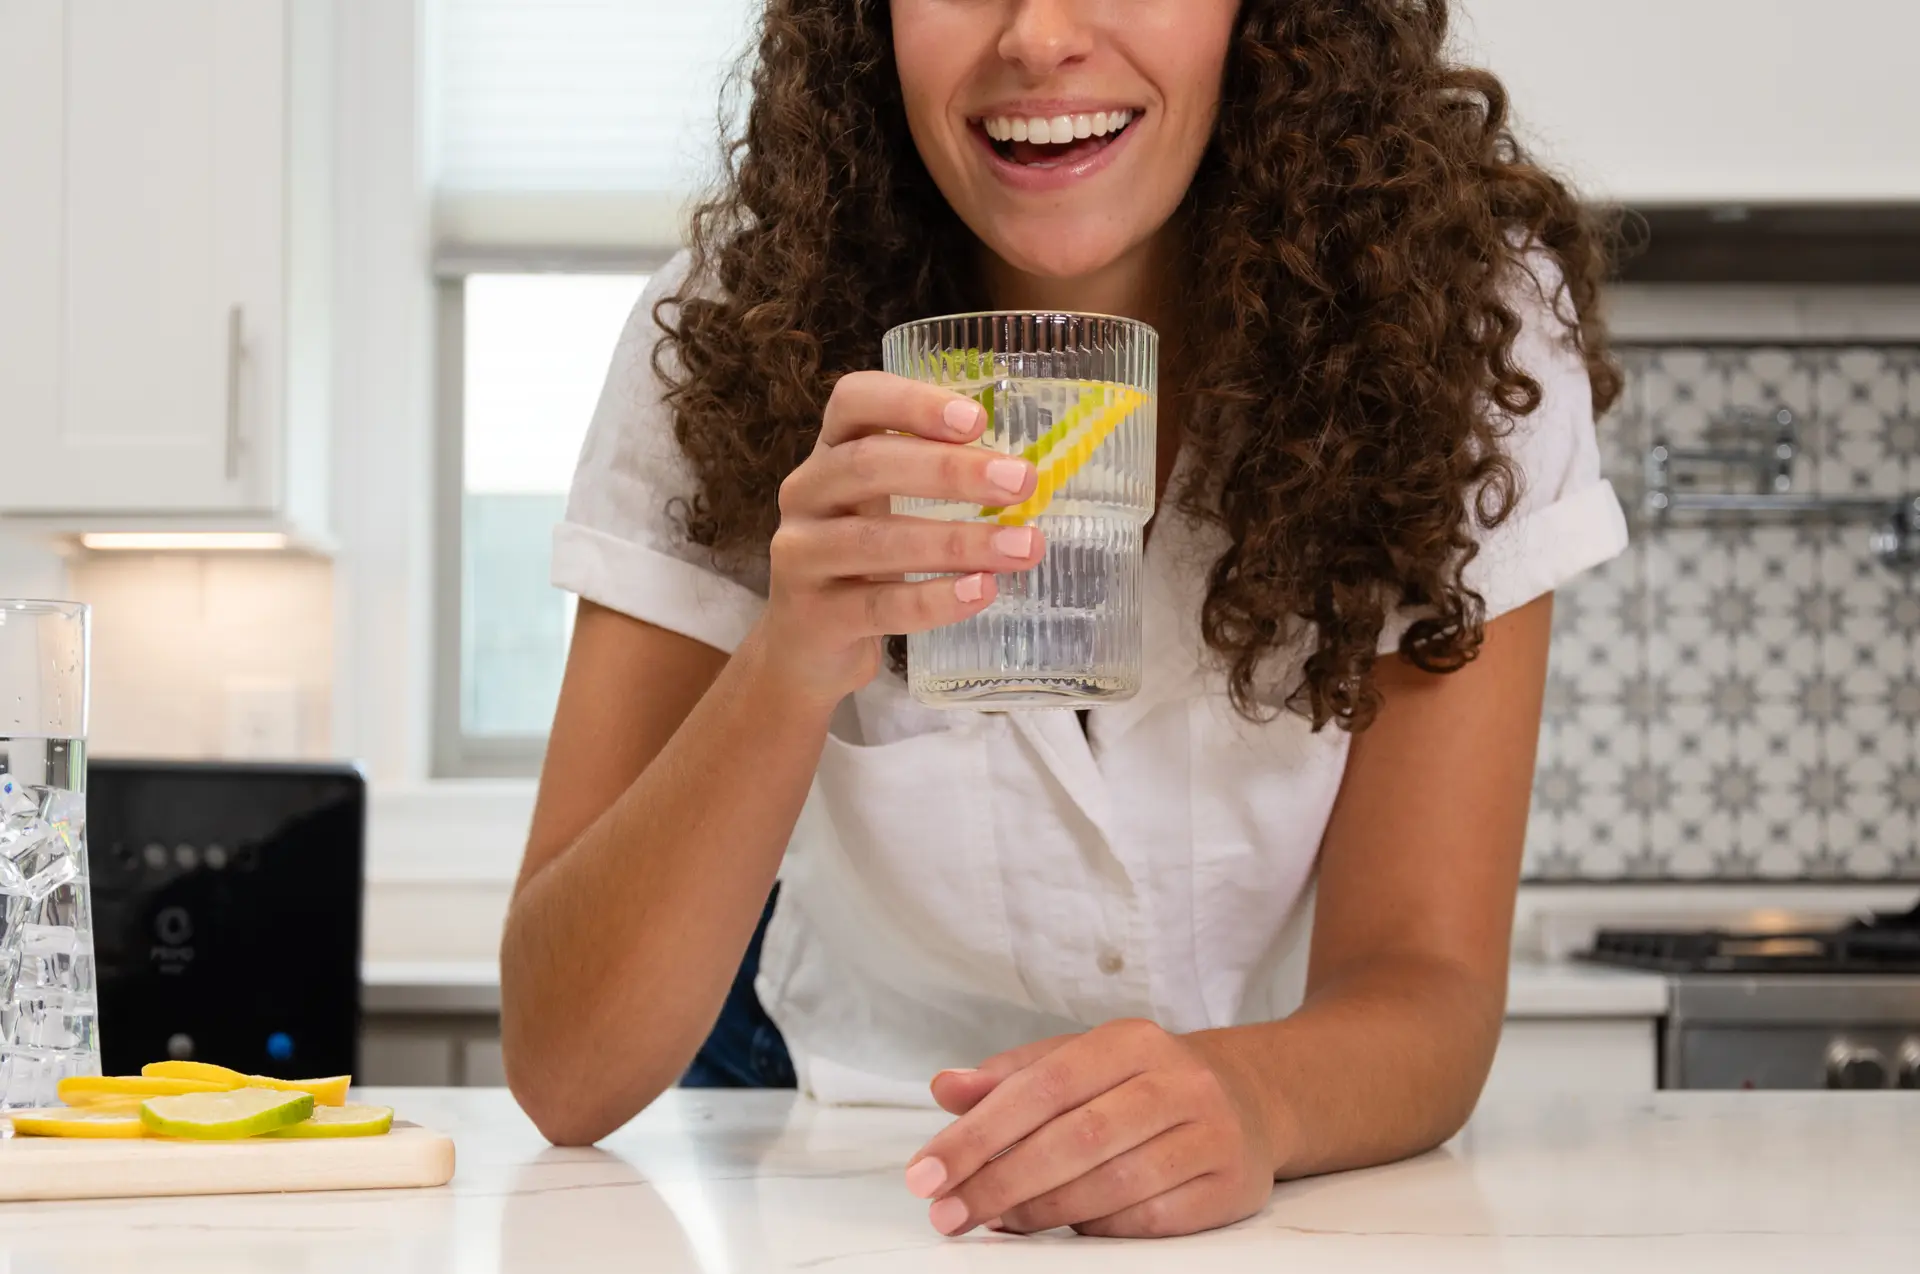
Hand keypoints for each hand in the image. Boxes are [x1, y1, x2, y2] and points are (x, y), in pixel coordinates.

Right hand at [752, 370, 1042, 705]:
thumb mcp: (882, 508)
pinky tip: (982, 590)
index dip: (912, 403)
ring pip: (877, 540)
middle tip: (1021, 482)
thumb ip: (933, 479)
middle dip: (950, 471)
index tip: (977, 420)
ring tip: (1023, 547)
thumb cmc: (861, 565)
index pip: (854, 402)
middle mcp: (806, 495)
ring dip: (957, 541)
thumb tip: (1022, 473)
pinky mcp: (813, 616)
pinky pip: (880, 605)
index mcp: (829, 454)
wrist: (804, 649)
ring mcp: (801, 556)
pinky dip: (935, 598)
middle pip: (868, 465)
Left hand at [904, 1019, 1279, 1238]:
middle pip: (1074, 1139)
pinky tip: (1062, 1230)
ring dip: (1041, 1211)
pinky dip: (1097, 1229)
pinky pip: (1149, 1220)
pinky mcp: (1228, 1185)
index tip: (927, 1172)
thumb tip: (945, 1087)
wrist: (1249, 1101)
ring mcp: (1208, 1133)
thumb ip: (1010, 1077)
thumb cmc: (1142, 1084)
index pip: (1041, 1086)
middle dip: (999, 1181)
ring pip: (1111, 1185)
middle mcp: (1175, 1081)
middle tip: (947, 1213)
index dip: (978, 1133)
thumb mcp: (1079, 1062)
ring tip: (995, 1220)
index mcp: (1129, 1040)